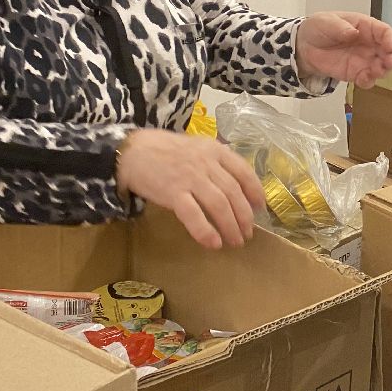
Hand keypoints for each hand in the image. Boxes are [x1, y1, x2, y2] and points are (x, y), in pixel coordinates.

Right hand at [115, 130, 264, 250]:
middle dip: (244, 216)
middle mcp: (206, 163)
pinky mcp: (173, 193)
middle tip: (248, 233)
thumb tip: (234, 186)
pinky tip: (214, 243)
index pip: (244, 172)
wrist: (131, 151)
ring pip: (219, 205)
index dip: (255, 191)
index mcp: (215, 150)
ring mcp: (190, 177)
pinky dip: (206, 231)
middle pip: (234, 193)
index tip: (260, 208)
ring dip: (230, 227)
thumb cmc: (164, 150)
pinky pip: (194, 215)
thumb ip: (214, 162)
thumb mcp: (196, 147)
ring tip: (235, 241)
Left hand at [296, 12, 391, 88]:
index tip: (389, 46)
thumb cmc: (319, 28)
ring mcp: (365, 60)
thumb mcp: (327, 21)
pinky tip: (363, 80)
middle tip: (389, 62)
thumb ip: (340, 27)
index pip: (385, 32)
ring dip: (384, 70)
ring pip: (383, 67)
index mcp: (366, 27)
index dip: (391, 39)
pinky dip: (369, 81)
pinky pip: (369, 79)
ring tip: (376, 71)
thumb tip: (353, 33)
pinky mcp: (357, 73)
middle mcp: (370, 44)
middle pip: (391, 51)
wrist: (304, 46)